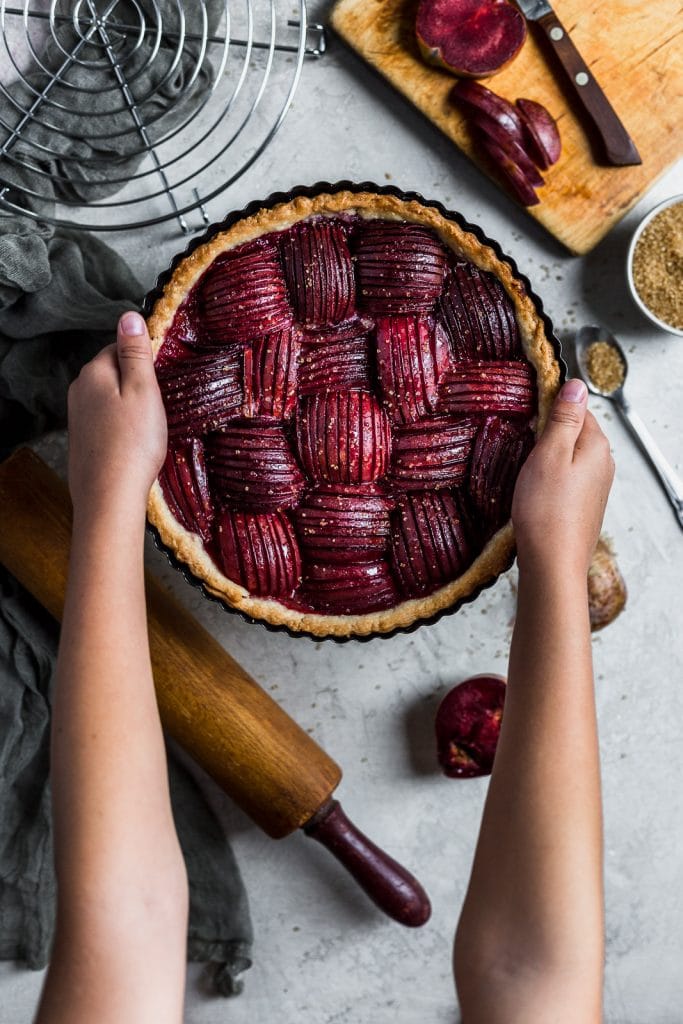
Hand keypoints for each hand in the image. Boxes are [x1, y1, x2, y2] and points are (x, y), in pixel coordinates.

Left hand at [67, 312, 166, 516]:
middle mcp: (79, 391)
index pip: (119, 347)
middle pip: (113, 373)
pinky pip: (106, 422)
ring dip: (130, 407)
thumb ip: (135, 352)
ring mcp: (78, 417)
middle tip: (160, 404)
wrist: (110, 496)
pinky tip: (136, 443)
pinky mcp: (83, 441)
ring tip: (150, 427)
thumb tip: (129, 317)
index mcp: (94, 372)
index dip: (144, 359)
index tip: (162, 377)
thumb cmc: (133, 443)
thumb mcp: (143, 390)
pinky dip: (122, 427)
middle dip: (136, 383)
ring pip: (110, 399)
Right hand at [512, 378, 613, 574]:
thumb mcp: (549, 454)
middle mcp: (602, 464)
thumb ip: (563, 418)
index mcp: (596, 446)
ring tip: (524, 468)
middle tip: (521, 444)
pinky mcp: (583, 504)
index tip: (527, 416)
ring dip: (546, 457)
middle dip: (547, 434)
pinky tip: (533, 488)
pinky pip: (565, 478)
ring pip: (568, 456)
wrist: (553, 563)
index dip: (549, 408)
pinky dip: (548, 477)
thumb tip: (576, 386)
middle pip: (573, 432)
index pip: (577, 409)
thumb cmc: (546, 512)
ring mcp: (594, 486)